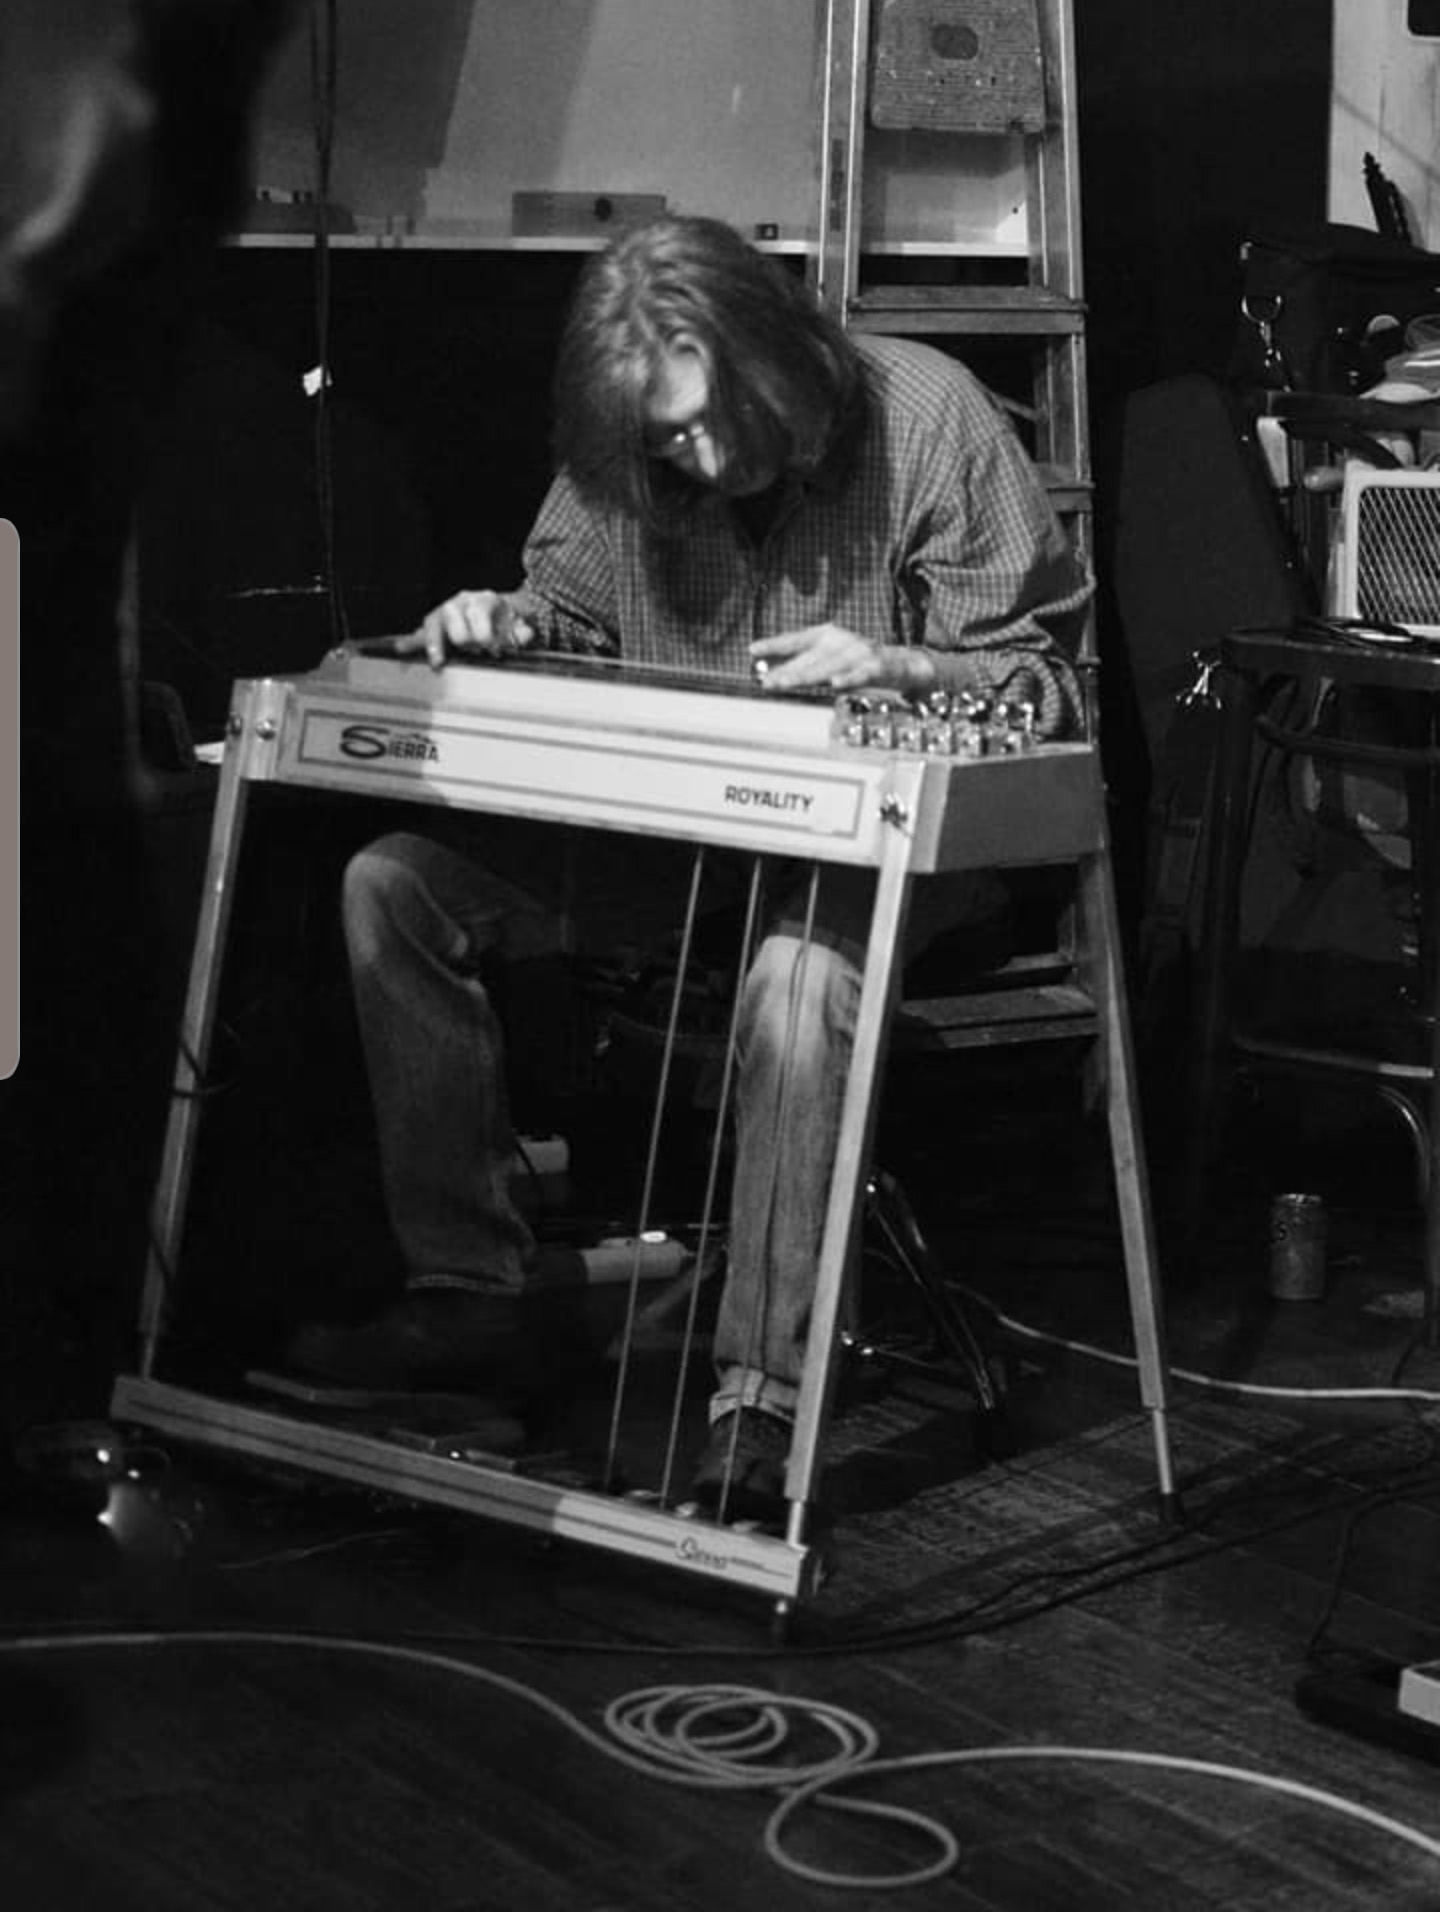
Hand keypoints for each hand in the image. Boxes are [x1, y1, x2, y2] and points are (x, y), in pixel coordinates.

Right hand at [397, 590, 536, 669]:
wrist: (502, 617)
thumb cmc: (509, 623)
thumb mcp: (523, 625)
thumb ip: (524, 631)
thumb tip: (525, 635)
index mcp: (483, 600)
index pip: (478, 610)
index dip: (484, 631)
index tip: (493, 649)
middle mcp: (461, 603)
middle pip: (452, 614)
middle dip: (463, 636)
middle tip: (475, 652)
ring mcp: (446, 614)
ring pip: (433, 623)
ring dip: (435, 643)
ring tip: (437, 661)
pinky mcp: (436, 629)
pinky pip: (421, 634)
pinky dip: (412, 642)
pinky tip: (401, 649)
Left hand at [750, 625, 936, 696]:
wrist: (901, 665)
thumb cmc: (859, 663)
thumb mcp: (829, 660)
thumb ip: (803, 665)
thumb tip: (772, 675)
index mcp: (828, 635)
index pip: (797, 639)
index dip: (775, 644)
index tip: (753, 650)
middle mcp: (841, 641)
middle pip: (809, 658)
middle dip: (786, 671)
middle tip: (766, 682)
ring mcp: (859, 653)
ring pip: (829, 667)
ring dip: (808, 676)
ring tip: (788, 684)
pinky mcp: (877, 667)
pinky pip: (859, 674)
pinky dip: (848, 679)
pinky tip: (834, 684)